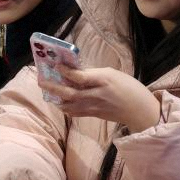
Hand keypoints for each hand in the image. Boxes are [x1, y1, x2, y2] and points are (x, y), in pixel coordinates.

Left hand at [40, 65, 160, 133]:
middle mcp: (96, 95)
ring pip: (69, 105)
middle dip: (53, 87)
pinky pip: (74, 112)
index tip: (55, 64)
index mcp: (103, 80)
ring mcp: (93, 107)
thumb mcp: (113, 74)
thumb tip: (76, 72)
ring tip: (46, 90)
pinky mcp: (93, 115)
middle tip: (40, 80)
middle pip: (69, 93)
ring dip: (56, 98)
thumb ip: (94, 73)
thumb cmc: (128, 87)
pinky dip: (65, 107)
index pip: (79, 77)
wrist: (139, 110)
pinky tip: (59, 101)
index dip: (65, 71)